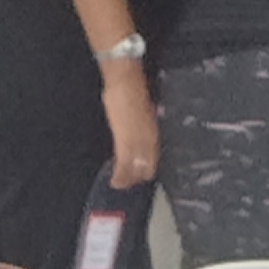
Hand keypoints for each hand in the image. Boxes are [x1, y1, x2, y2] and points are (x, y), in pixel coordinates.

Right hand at [100, 65, 159, 186]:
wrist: (126, 83)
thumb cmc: (135, 92)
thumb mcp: (146, 110)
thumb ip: (147, 123)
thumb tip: (148, 123)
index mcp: (154, 133)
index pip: (153, 159)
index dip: (147, 170)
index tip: (140, 175)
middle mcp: (148, 140)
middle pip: (145, 167)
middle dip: (137, 178)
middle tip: (128, 183)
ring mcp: (137, 141)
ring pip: (134, 168)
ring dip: (127, 179)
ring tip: (120, 184)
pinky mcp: (123, 140)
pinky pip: (122, 163)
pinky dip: (119, 173)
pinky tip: (115, 180)